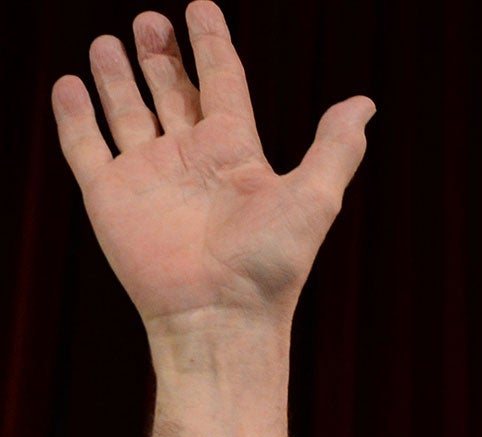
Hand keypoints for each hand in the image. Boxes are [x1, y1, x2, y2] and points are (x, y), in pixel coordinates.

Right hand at [51, 4, 370, 347]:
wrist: (220, 314)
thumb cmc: (271, 263)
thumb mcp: (314, 197)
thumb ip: (335, 148)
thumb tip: (365, 104)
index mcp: (236, 152)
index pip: (223, 83)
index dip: (212, 44)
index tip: (200, 7)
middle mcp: (190, 158)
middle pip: (172, 91)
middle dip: (160, 54)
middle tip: (149, 20)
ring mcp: (148, 174)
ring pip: (128, 110)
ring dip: (118, 76)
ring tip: (110, 40)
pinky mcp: (109, 195)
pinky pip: (86, 145)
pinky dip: (75, 114)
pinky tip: (69, 84)